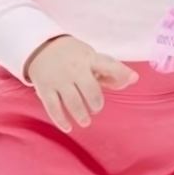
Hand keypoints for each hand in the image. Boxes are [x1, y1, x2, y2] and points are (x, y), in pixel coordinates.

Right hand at [24, 35, 138, 131]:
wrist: (40, 47)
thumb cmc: (73, 56)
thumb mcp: (91, 58)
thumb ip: (110, 72)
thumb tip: (132, 80)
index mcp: (89, 58)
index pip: (108, 64)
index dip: (121, 71)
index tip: (133, 78)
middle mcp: (74, 68)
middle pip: (91, 90)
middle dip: (96, 104)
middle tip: (95, 108)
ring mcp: (59, 79)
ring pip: (73, 102)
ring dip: (81, 115)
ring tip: (85, 120)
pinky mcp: (45, 88)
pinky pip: (53, 108)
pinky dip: (61, 120)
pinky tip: (68, 127)